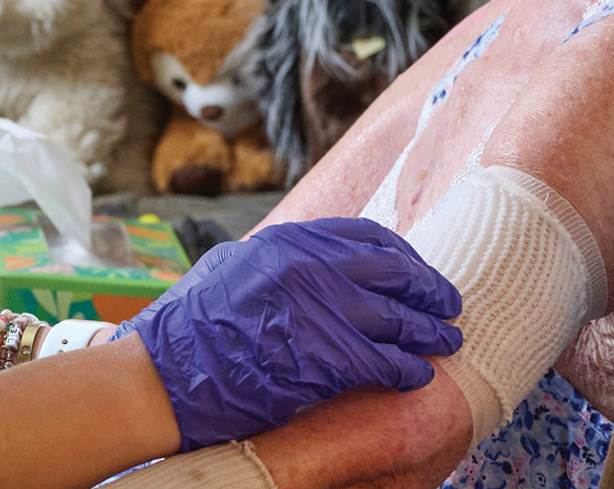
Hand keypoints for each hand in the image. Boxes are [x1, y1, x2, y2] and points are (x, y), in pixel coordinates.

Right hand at [110, 216, 461, 450]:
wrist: (163, 374)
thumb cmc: (190, 326)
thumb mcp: (234, 267)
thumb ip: (280, 261)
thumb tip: (316, 265)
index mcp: (291, 241)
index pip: (369, 237)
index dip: (403, 256)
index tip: (417, 271)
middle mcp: (312, 268)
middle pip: (396, 273)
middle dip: (430, 289)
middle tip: (449, 305)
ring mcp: (321, 312)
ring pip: (399, 319)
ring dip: (430, 333)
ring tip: (447, 341)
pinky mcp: (326, 359)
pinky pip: (386, 362)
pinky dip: (409, 370)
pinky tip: (419, 377)